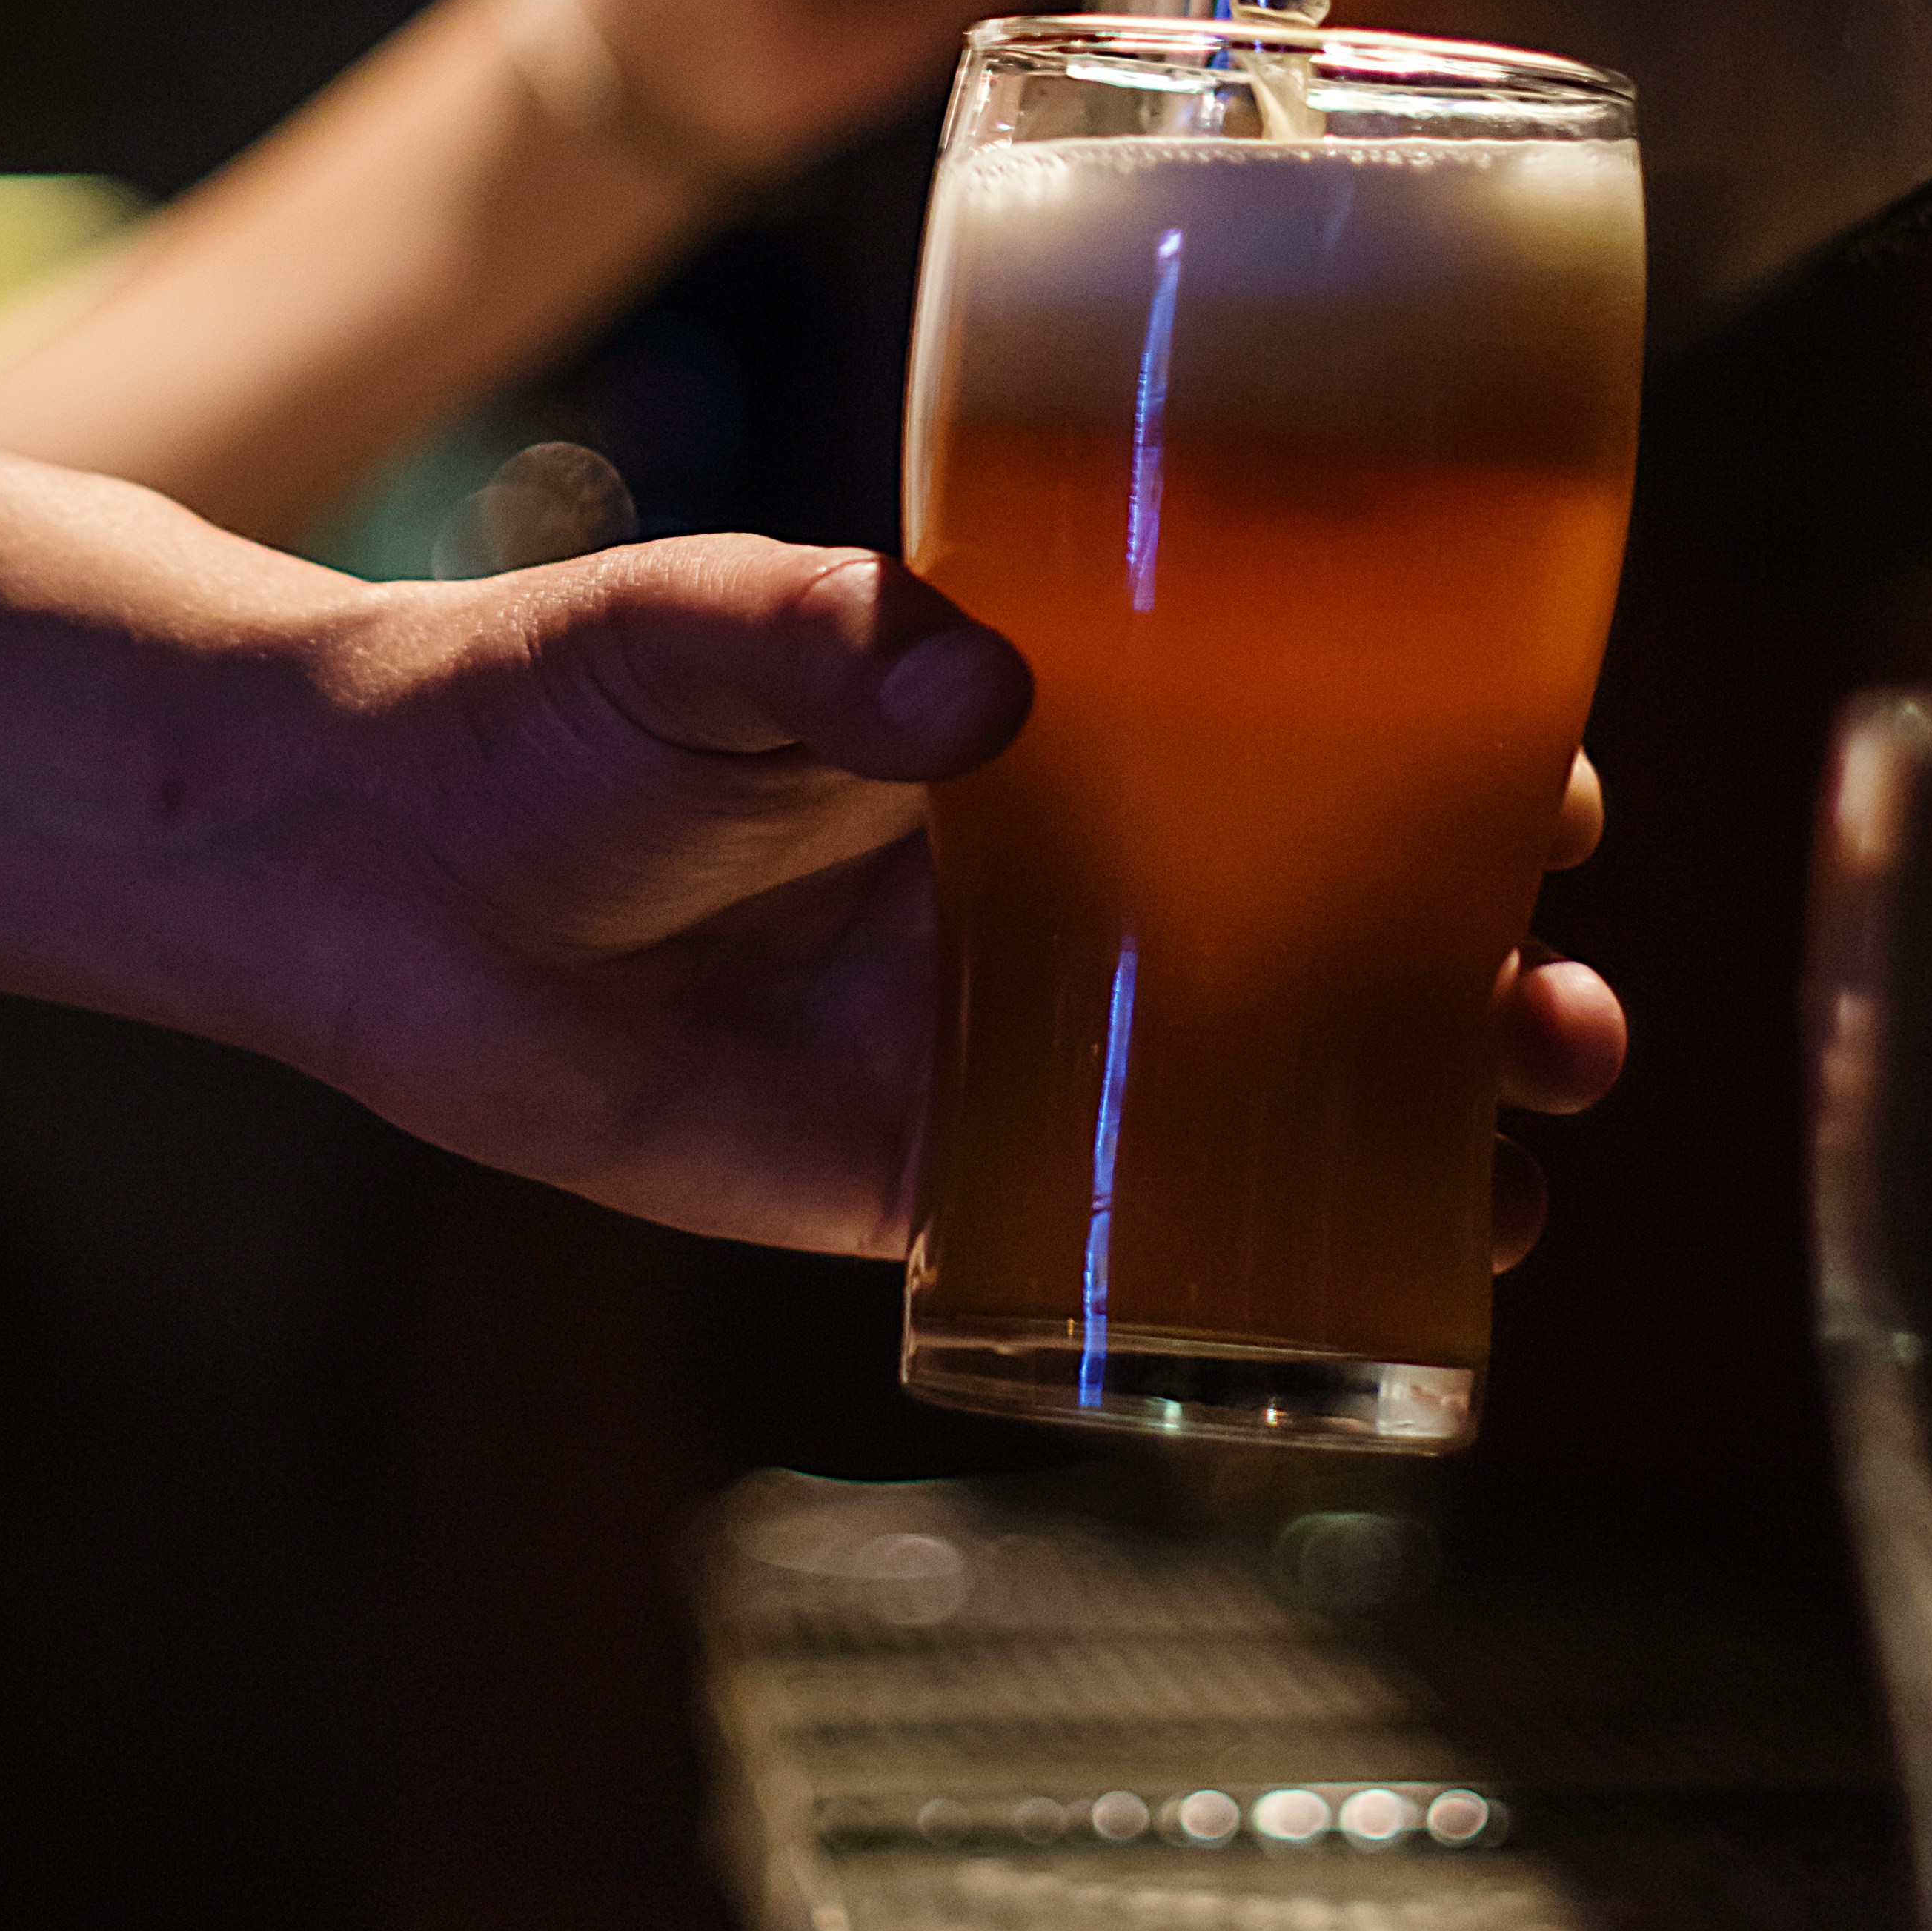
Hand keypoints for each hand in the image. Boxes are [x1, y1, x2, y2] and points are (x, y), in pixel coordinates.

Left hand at [251, 553, 1623, 1270]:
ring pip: (1251, 1087)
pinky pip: (1101, 1234)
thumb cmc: (542, 694)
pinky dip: (1229, 1271)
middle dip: (1478, 971)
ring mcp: (991, 1027)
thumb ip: (826, 635)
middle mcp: (1050, 870)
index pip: (1287, 724)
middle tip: (1565, 1016)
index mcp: (1040, 711)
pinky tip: (1343, 1304)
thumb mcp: (692, 626)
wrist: (366, 856)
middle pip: (1322, 920)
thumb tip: (979, 681)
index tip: (1542, 784)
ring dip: (1407, 1129)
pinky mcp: (904, 1171)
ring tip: (1519, 1171)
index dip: (1440, 753)